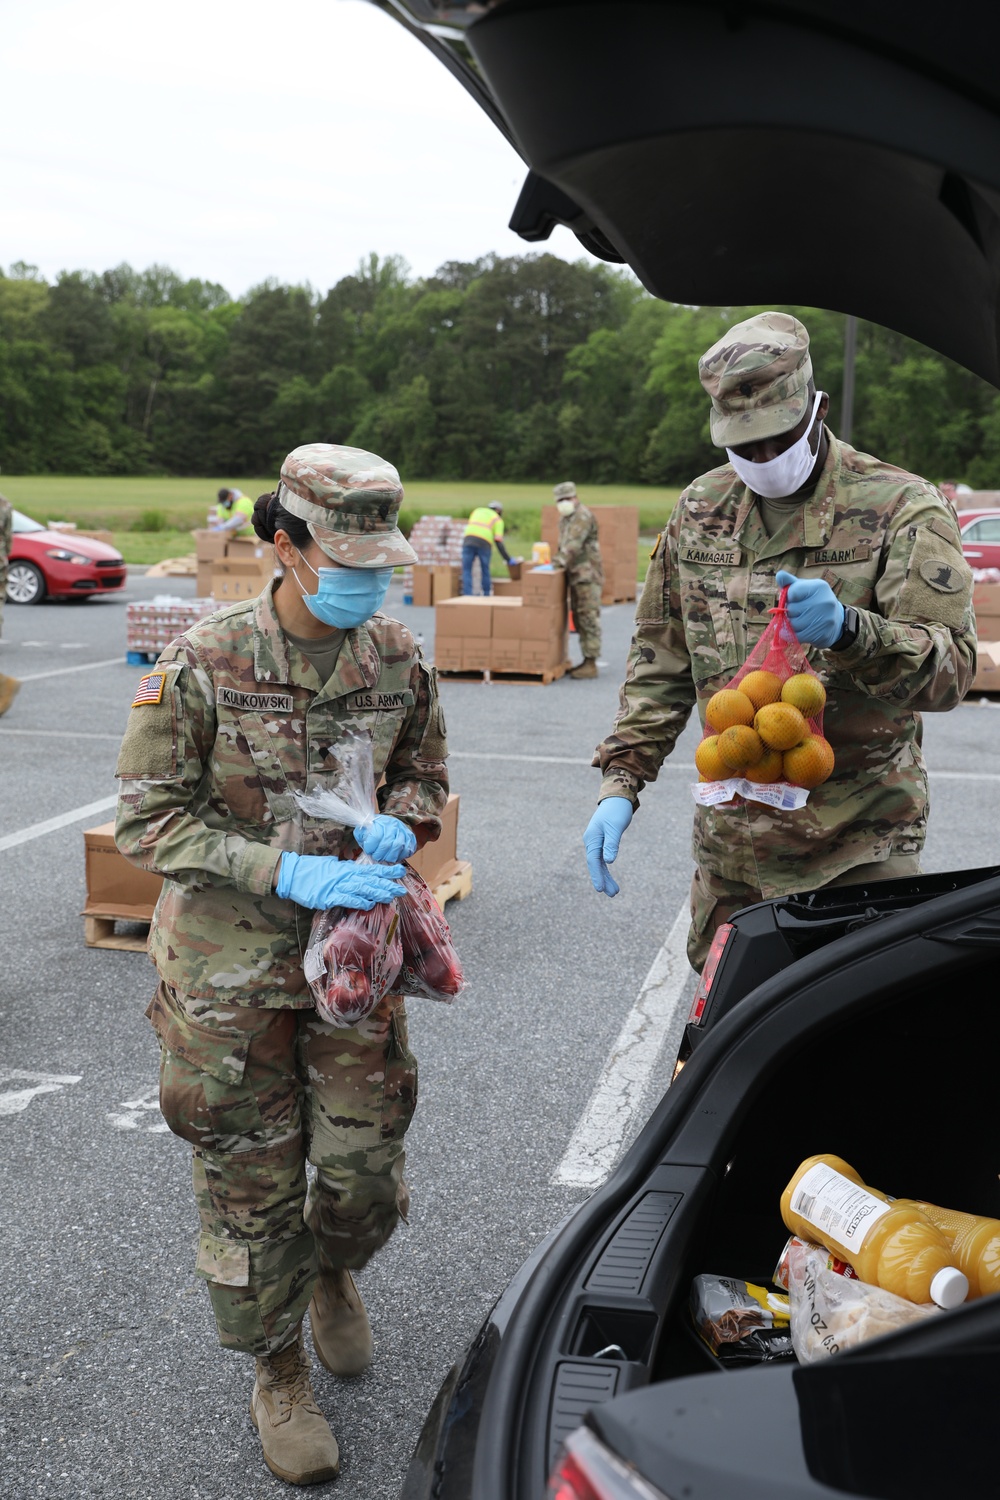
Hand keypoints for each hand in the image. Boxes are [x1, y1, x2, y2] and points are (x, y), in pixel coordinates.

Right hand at [276, 852, 405, 909]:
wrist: (293, 873)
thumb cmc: (311, 869)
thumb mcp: (332, 866)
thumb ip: (345, 870)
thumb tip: (356, 873)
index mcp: (347, 868)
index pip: (371, 869)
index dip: (386, 871)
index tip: (400, 872)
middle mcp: (345, 876)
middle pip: (371, 880)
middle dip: (387, 885)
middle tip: (401, 889)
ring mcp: (338, 886)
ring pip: (362, 889)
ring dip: (377, 893)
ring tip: (391, 896)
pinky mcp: (329, 897)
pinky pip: (347, 899)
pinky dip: (359, 901)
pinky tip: (368, 904)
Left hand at [354, 814, 416, 862]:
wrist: (393, 822)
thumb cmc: (378, 828)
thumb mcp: (366, 828)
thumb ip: (361, 833)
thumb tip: (361, 838)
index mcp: (381, 822)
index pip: (375, 837)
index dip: (370, 847)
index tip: (369, 850)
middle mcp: (393, 826)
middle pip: (386, 844)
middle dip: (379, 854)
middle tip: (376, 856)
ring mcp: (403, 832)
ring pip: (397, 848)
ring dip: (389, 857)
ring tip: (384, 857)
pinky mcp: (411, 839)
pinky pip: (407, 850)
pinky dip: (400, 856)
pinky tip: (394, 856)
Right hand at [583, 797, 633, 896]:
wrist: (617, 798)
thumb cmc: (617, 811)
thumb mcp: (616, 828)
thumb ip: (611, 844)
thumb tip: (609, 861)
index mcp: (592, 838)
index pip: (593, 861)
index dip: (597, 875)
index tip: (600, 889)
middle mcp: (591, 841)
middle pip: (596, 865)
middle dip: (603, 880)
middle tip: (613, 894)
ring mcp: (595, 841)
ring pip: (599, 863)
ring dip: (605, 877)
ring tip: (614, 891)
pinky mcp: (601, 841)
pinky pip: (601, 858)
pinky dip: (606, 868)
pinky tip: (609, 877)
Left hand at [776, 570, 845, 647]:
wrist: (836, 621)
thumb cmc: (814, 602)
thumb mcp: (804, 589)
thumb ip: (790, 583)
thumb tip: (780, 575)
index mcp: (819, 586)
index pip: (792, 592)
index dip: (789, 598)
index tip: (794, 600)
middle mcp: (824, 601)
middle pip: (791, 610)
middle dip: (789, 613)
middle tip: (797, 613)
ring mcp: (825, 618)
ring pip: (793, 624)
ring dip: (789, 625)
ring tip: (797, 622)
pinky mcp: (823, 634)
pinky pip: (798, 637)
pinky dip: (792, 636)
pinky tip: (796, 632)